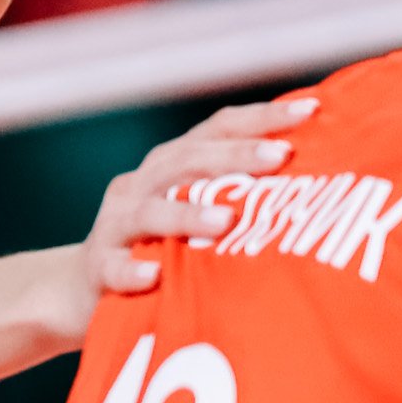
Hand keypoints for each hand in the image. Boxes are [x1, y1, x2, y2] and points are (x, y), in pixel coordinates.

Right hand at [81, 97, 317, 292]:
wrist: (82, 290)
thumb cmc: (161, 249)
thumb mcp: (195, 214)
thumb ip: (238, 197)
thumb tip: (319, 183)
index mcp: (171, 165)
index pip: (218, 130)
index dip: (262, 118)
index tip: (312, 112)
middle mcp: (142, 185)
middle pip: (187, 161)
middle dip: (235, 157)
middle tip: (281, 158)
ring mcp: (116, 226)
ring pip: (148, 212)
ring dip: (187, 214)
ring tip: (225, 221)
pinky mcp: (98, 269)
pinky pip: (113, 268)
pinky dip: (132, 270)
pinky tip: (155, 276)